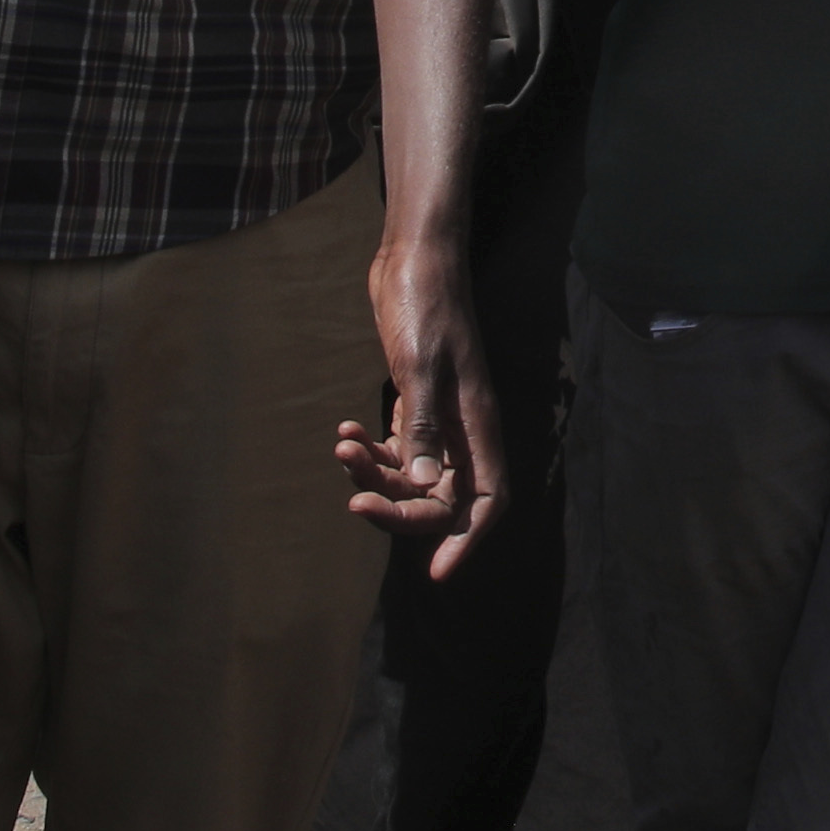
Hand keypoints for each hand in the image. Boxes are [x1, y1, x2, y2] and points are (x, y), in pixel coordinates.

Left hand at [344, 222, 507, 574]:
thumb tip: (422, 483)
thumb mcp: (421, 364)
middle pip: (442, 495)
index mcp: (477, 422)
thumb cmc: (424, 305)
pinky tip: (344, 434)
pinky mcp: (415, 402)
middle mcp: (463, 427)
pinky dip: (369, 450)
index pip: (487, 498)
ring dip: (374, 474)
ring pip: (413, 474)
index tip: (438, 572)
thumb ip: (421, 424)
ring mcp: (439, 416)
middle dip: (400, 508)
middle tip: (356, 505)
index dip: (467, 539)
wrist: (413, 258)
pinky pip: (396, 448)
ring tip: (342, 449)